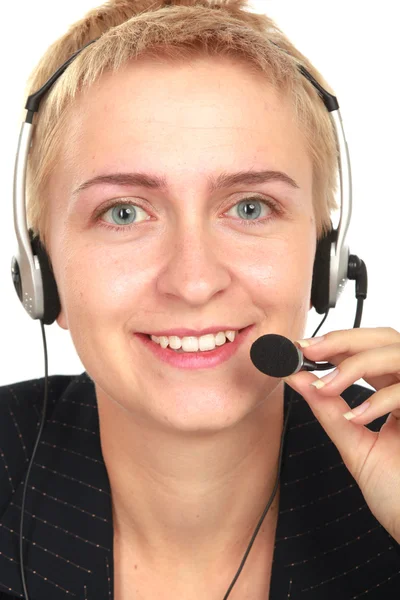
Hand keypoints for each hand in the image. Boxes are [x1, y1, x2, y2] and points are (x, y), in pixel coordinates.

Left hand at [283, 327, 399, 543]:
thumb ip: (328, 410)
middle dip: (344, 340)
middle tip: (309, 350)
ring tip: (326, 387)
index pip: (368, 351)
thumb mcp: (354, 444)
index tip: (302, 347)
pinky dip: (378, 400)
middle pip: (385, 338)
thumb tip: (298, 378)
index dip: (336, 342)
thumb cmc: (396, 493)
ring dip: (355, 365)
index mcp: (395, 392)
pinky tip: (355, 417)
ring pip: (396, 353)